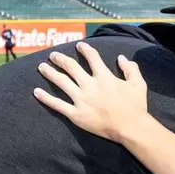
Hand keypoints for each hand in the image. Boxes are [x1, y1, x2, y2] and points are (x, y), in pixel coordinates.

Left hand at [33, 41, 148, 143]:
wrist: (130, 127)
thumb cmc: (136, 106)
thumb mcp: (139, 83)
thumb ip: (130, 68)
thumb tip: (121, 57)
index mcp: (104, 76)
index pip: (91, 57)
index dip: (85, 49)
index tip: (79, 46)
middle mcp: (89, 85)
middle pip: (71, 67)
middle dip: (60, 59)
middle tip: (53, 55)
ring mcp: (81, 100)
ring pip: (61, 82)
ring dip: (50, 72)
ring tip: (41, 67)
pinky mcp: (76, 114)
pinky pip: (57, 104)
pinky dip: (45, 98)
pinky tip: (36, 91)